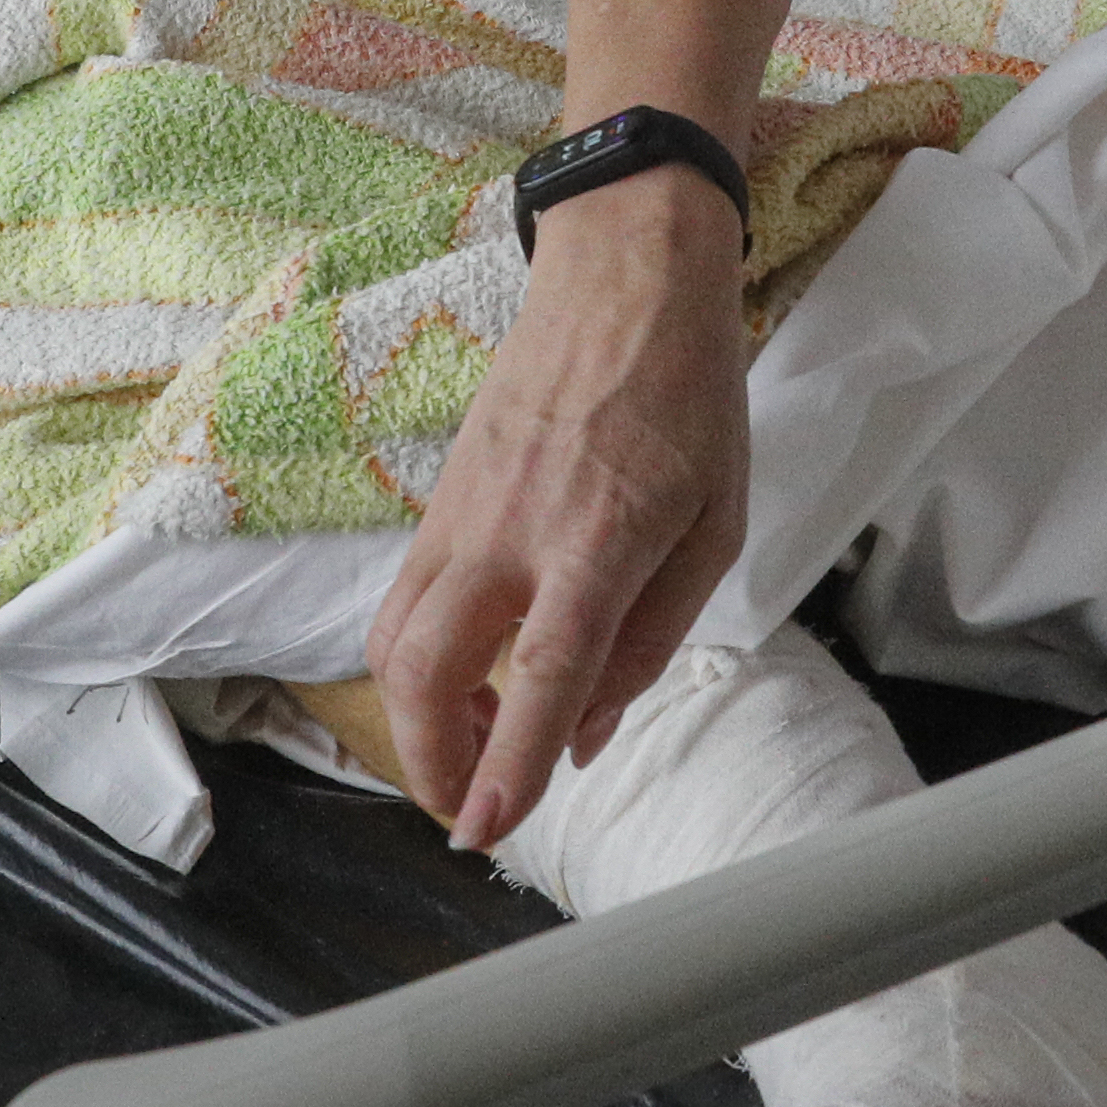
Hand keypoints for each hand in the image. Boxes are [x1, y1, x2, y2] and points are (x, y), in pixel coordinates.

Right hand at [368, 169, 750, 850]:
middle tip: (473, 808)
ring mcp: (462, 512)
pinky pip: (404, 600)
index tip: (487, 831)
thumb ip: (652, 642)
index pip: (540, 674)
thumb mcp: (714, 526)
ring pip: (393, 643)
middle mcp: (512, 531)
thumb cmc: (688, 395)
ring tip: (476, 747)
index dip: (508, 764)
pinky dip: (417, 661)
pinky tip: (471, 673)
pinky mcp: (439, 497)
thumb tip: (583, 735)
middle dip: (432, 765)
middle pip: (424, 674)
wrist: (623, 275)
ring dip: (417, 720)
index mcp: (598, 538)